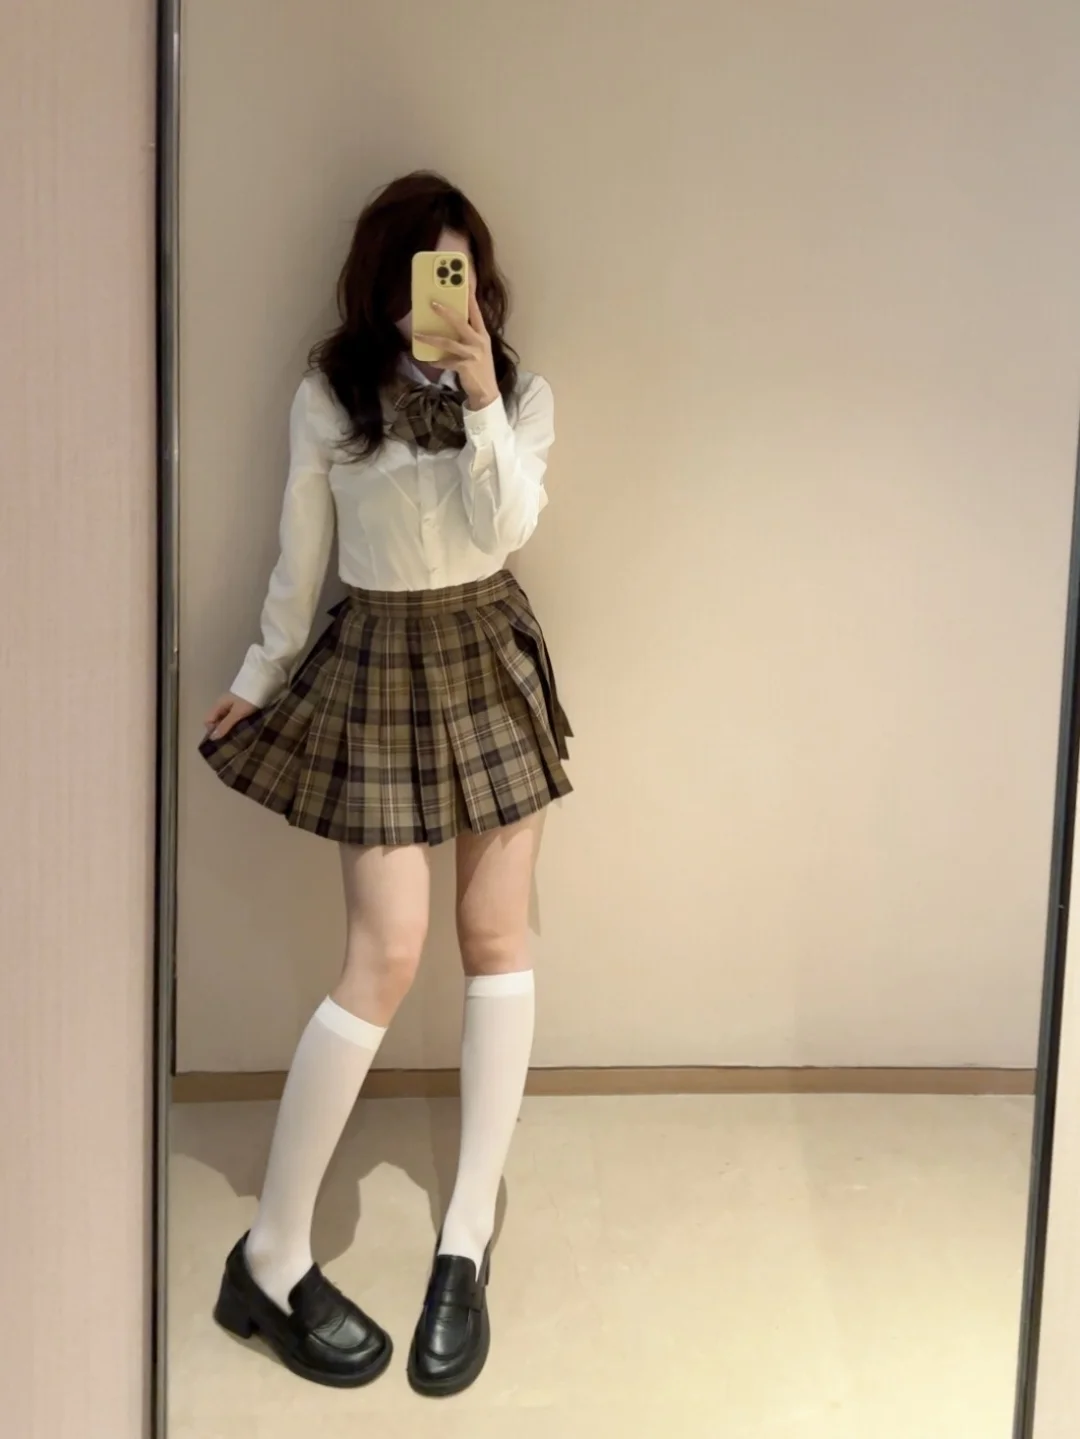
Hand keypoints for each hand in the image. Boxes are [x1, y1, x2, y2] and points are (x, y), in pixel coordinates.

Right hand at [204, 692, 256, 740]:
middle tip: (232, 739)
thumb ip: (225, 725)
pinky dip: (236, 723)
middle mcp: (222, 705)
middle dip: (222, 730)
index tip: (223, 737)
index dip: (212, 730)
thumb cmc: (248, 699)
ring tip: (238, 735)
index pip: (207, 721)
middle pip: (216, 721)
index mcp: (218, 705)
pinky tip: (243, 728)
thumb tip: (212, 738)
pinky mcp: (240, 706)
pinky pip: (233, 717)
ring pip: (225, 719)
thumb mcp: (237, 713)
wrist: (262, 683)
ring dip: (230, 727)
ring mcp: (231, 705)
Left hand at [415, 292, 499, 409]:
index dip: (470, 295)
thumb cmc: (478, 368)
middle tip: (432, 302)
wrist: (486, 392)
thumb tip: (448, 322)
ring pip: (448, 342)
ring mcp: (473, 354)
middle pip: (461, 322)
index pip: (476, 310)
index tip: (464, 280)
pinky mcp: (466, 366)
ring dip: (431, 338)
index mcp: (482, 334)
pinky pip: (446, 362)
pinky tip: (428, 361)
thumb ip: (466, 336)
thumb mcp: (476, 348)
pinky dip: (436, 362)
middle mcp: (479, 341)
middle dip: (446, 311)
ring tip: (417, 335)